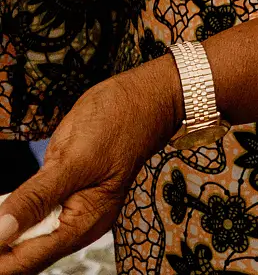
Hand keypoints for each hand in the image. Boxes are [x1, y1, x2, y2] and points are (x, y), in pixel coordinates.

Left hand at [0, 58, 178, 274]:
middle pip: (22, 255)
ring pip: (23, 239)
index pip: (26, 260)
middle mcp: (77, 224)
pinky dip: (8, 216)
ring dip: (1, 234)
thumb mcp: (75, 159)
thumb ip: (36, 199)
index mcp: (84, 224)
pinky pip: (29, 218)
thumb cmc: (120, 122)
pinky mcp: (64, 194)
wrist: (145, 96)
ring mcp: (71, 210)